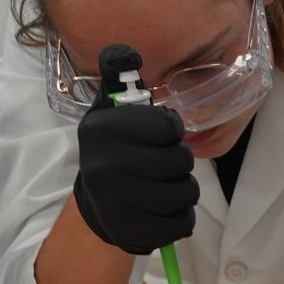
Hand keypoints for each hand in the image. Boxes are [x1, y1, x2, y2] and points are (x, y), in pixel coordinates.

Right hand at [71, 44, 197, 254]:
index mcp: (101, 130)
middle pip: (181, 162)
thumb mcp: (110, 111)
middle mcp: (105, 166)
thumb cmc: (113, 150)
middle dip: (181, 163)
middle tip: (165, 164)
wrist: (97, 204)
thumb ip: (120, 81)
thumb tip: (122, 50)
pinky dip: (181, 217)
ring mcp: (118, 204)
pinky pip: (183, 224)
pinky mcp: (134, 234)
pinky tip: (163, 210)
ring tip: (166, 186)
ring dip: (185, 190)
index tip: (160, 136)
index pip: (168, 127)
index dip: (172, 131)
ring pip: (186, 193)